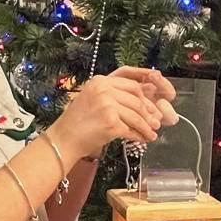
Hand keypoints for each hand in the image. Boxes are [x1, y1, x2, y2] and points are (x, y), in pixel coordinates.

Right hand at [57, 68, 175, 159]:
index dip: (145, 94)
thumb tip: (140, 101)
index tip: (154, 101)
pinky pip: (131, 129)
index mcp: (100, 81)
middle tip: (155, 121)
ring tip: (151, 133)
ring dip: (146, 126)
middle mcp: (104, 90)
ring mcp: (107, 105)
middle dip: (148, 112)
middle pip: (136, 99)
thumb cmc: (77, 122)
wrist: (64, 139)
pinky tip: (144, 139)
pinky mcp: (111, 122)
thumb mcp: (92, 98)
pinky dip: (140, 135)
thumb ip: (112, 94)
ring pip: (136, 115)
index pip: (130, 83)